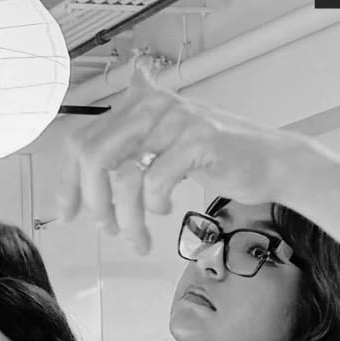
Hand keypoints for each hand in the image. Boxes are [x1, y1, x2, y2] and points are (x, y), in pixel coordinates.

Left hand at [58, 54, 302, 253]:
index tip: (68, 213)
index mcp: (137, 105)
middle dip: (94, 201)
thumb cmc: (216, 159)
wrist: (272, 161)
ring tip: (137, 236)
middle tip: (107, 228)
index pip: (81, 141)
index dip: (66, 181)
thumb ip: (128, 151)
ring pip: (125, 175)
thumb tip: (83, 170)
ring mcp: (176, 120)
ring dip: (126, 216)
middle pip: (93, 156)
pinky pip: (156, 182)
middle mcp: (152, 105)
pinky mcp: (199, 140)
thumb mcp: (164, 147)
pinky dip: (155, 205)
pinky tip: (165, 209)